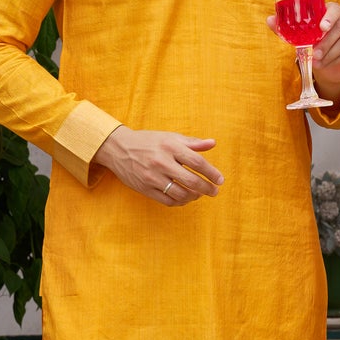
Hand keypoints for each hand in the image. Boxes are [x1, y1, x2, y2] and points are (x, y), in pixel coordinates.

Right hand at [97, 126, 221, 205]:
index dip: (211, 173)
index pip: (197, 162)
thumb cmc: (148, 141)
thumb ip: (192, 142)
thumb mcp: (170, 137)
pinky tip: (185, 198)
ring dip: (194, 196)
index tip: (220, 180)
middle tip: (214, 191)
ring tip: (199, 194)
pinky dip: (180, 202)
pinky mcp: (145, 189)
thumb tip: (213, 143)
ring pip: (180, 194)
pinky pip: (167, 201)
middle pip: (191, 181)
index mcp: (170, 146)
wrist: (119, 148)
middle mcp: (161, 162)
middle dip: (207, 188)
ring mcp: (152, 177)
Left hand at [266, 0, 339, 103]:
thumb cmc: (314, 44)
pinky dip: (338, 58)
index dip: (329, 17)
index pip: (333, 9)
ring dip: (330, 52)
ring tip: (318, 61)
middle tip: (314, 53)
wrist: (327, 64)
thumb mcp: (298, 36)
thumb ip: (285, 28)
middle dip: (326, 41)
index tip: (322, 27)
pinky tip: (327, 63)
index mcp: (332, 10)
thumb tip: (270, 19)